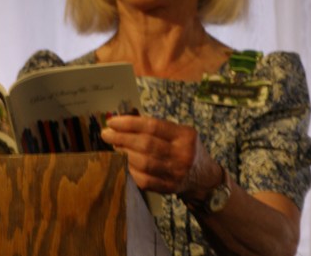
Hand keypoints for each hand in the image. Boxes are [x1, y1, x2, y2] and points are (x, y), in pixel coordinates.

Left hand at [101, 115, 221, 198]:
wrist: (204, 177)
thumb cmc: (184, 148)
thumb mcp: (178, 133)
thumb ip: (155, 127)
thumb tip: (122, 122)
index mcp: (185, 136)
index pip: (153, 126)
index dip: (129, 123)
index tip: (112, 121)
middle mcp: (183, 154)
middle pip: (146, 144)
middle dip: (121, 137)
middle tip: (106, 133)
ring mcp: (176, 173)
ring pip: (143, 162)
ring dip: (123, 153)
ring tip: (113, 146)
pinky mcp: (169, 188)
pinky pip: (144, 180)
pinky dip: (129, 170)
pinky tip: (121, 162)